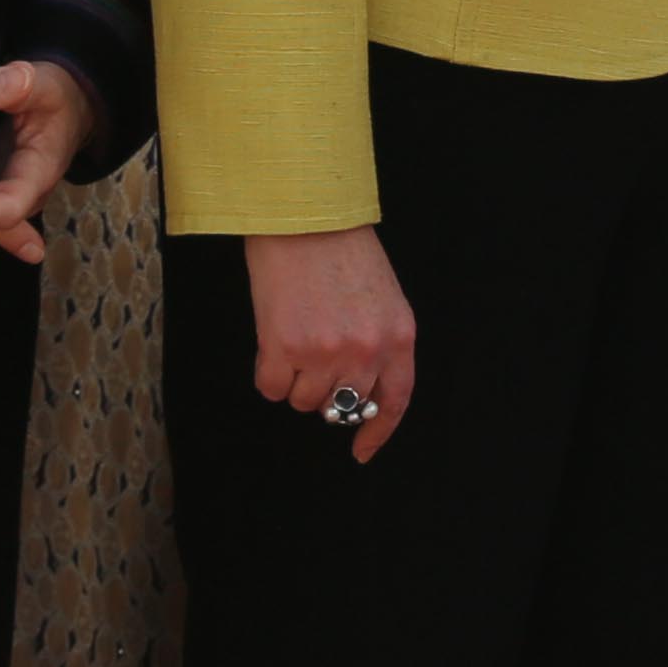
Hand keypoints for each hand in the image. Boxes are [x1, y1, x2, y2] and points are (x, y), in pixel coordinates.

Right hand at [247, 226, 413, 461]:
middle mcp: (367, 351)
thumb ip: (377, 343)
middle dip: (327, 392)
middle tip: (313, 361)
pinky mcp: (285, 348)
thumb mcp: (381, 297)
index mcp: (398, 337)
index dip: (377, 431)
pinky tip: (273, 339)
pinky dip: (269, 372)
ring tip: (294, 334)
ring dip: (295, 379)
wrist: (302, 215)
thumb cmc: (340, 249)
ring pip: (304, 401)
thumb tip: (356, 391)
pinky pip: (272, 388)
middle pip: (343, 405)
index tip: (361, 451)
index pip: (394, 401)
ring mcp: (326, 353)